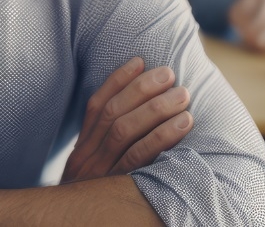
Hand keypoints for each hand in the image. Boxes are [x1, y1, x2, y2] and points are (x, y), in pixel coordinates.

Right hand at [61, 58, 192, 183]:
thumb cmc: (102, 204)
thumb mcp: (96, 178)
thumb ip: (110, 154)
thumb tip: (141, 118)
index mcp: (81, 151)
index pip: (95, 107)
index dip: (117, 81)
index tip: (140, 61)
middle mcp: (85, 159)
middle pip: (111, 114)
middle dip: (141, 89)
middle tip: (169, 74)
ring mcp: (99, 174)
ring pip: (124, 130)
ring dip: (155, 108)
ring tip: (182, 95)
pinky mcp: (116, 189)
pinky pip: (138, 157)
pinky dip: (161, 136)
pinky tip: (182, 124)